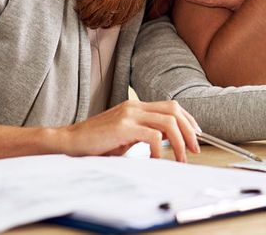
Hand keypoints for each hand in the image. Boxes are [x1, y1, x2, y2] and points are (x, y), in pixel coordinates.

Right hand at [58, 99, 200, 161]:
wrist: (69, 142)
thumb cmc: (96, 143)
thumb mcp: (125, 136)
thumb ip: (145, 133)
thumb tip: (167, 140)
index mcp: (136, 106)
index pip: (171, 106)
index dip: (188, 120)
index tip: (196, 135)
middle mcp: (135, 106)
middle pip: (174, 110)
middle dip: (189, 130)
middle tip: (195, 148)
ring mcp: (129, 114)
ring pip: (168, 121)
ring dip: (179, 141)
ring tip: (181, 158)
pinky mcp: (123, 127)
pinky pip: (152, 135)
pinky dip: (159, 149)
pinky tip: (157, 159)